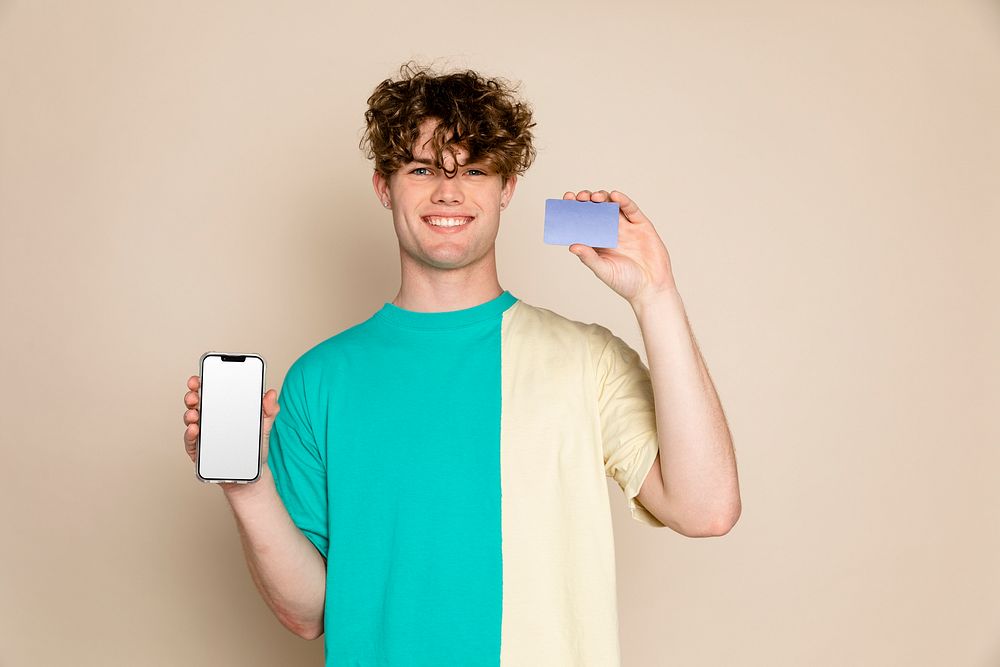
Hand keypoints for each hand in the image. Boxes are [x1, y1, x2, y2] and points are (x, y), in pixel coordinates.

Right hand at [183, 375, 278, 491]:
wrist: (250, 475)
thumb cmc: (254, 448)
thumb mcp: (264, 427)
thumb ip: (269, 410)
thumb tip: (271, 393)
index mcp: (225, 409)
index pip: (212, 391)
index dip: (203, 382)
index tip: (200, 376)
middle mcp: (211, 419)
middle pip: (197, 402)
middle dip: (192, 394)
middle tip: (195, 392)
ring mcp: (203, 434)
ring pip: (190, 419)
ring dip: (189, 413)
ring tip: (194, 413)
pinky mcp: (198, 450)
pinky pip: (191, 440)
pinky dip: (190, 433)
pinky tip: (194, 429)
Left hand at [563, 189, 676, 304]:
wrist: (652, 288)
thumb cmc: (626, 283)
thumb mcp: (604, 270)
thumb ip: (589, 258)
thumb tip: (572, 246)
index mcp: (598, 242)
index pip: (583, 222)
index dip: (575, 210)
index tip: (566, 200)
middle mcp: (610, 232)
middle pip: (596, 210)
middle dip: (587, 200)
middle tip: (580, 197)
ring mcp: (626, 227)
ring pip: (612, 206)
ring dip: (603, 197)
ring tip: (595, 197)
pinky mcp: (641, 225)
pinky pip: (631, 209)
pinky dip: (623, 200)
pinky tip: (614, 196)